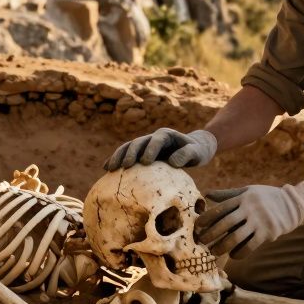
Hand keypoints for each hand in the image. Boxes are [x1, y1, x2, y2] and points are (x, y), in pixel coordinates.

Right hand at [103, 128, 217, 170]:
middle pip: (138, 142)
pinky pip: (127, 154)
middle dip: (130, 153)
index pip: (156, 140)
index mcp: (166, 135)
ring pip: (129, 147)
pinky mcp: (142, 153)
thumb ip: (187, 155)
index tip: (145, 162)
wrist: (194, 148)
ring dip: (119, 156)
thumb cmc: (197, 151)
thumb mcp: (197, 153)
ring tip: (110, 168)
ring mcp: (146, 145)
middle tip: (125, 166)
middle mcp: (153, 138)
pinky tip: (106, 168)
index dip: (150, 149)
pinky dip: (116, 159)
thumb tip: (172, 162)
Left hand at [196, 181, 303, 258]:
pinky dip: (239, 253)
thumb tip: (207, 194)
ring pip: (236, 238)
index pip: (221, 208)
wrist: (292, 204)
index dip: (207, 218)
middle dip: (211, 234)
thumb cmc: (266, 197)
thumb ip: (227, 195)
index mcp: (243, 198)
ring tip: (214, 251)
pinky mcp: (268, 234)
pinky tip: (233, 255)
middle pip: (225, 224)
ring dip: (222, 247)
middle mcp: (250, 209)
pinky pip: (249, 247)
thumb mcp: (248, 191)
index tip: (197, 225)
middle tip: (201, 241)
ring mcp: (259, 222)